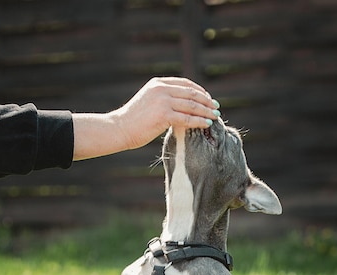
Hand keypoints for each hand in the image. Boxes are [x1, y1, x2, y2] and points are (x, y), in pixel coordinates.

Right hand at [72, 77, 220, 159]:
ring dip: (206, 111)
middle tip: (216, 108)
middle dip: (206, 101)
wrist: (119, 128)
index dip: (200, 91)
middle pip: (191, 93)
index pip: (185, 83)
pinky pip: (187, 118)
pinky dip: (199, 121)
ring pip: (191, 105)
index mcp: (158, 83)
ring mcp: (162, 101)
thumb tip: (182, 106)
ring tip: (215, 116)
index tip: (209, 99)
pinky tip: (207, 124)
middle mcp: (161, 89)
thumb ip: (164, 99)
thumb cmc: (133, 120)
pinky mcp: (163, 115)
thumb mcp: (149, 102)